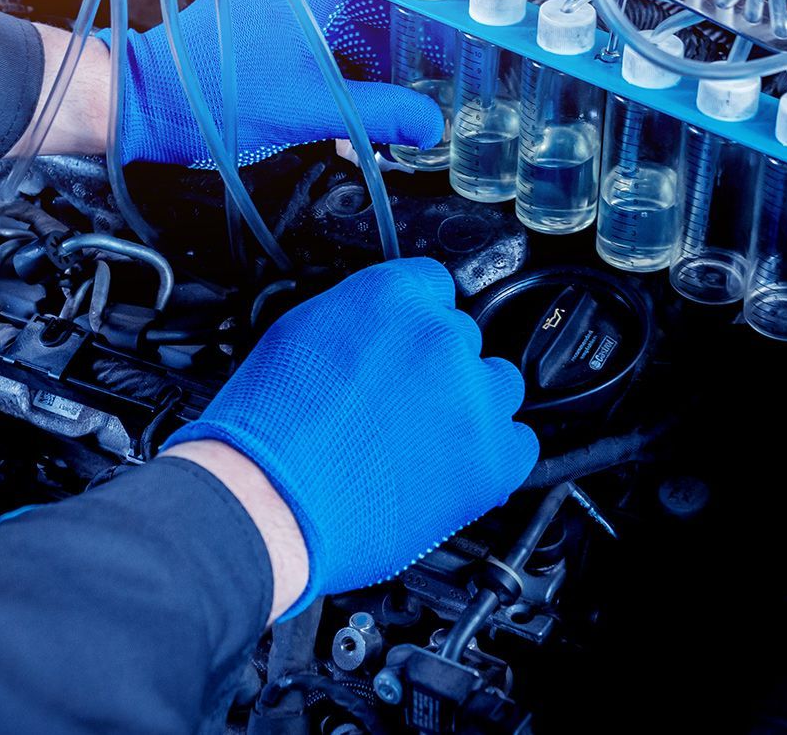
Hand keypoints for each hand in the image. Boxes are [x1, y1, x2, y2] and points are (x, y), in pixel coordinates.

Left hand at [113, 0, 496, 166]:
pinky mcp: (272, 26)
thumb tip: (429, 125)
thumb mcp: (310, 109)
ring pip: (360, 8)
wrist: (146, 100)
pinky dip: (360, 57)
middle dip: (431, 9)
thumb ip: (379, 116)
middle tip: (466, 38)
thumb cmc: (211, 92)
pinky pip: (332, 29)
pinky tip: (374, 98)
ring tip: (425, 80)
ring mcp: (285, 1)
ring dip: (394, 41)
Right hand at [165, 258, 538, 617]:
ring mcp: (471, 398)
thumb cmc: (268, 430)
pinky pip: (518, 443)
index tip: (405, 346)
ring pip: (497, 386)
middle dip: (434, 369)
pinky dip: (492, 455)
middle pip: (462, 339)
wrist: (268, 501)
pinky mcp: (491, 459)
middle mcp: (441, 338)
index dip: (414, 322)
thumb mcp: (297, 336)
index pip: (433, 286)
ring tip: (421, 441)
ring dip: (468, 407)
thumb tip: (377, 329)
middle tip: (398, 404)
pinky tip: (449, 467)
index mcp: (394, 297)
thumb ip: (355, 319)